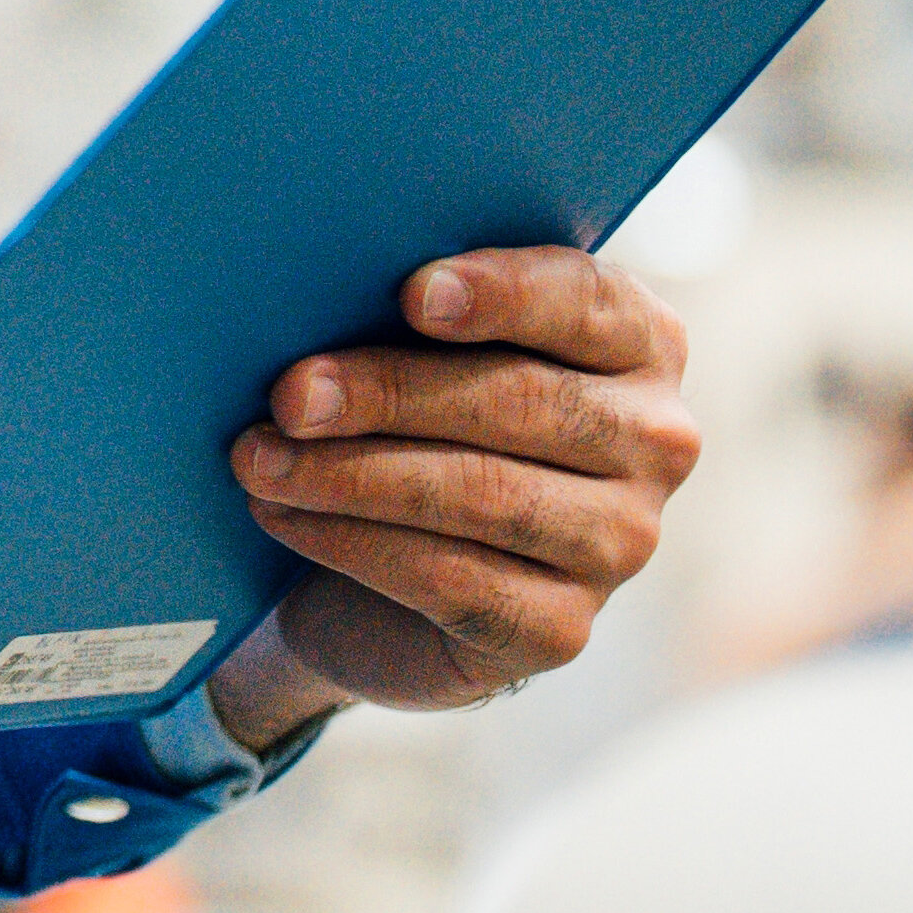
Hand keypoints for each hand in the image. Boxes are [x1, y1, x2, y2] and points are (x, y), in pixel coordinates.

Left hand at [207, 246, 698, 740]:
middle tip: (289, 396)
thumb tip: (319, 285)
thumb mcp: (416, 348)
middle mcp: (654, 441)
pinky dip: (352, 543)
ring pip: (483, 495)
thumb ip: (409, 310)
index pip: (588, 301)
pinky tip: (283, 516)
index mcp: (637, 343)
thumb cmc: (407, 423)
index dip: (503, 294)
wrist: (388, 578)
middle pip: (520, 401)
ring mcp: (621, 541)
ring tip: (258, 460)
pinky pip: (453, 579)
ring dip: (350, 476)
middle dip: (389, 393)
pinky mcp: (561, 627)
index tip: (413, 293)